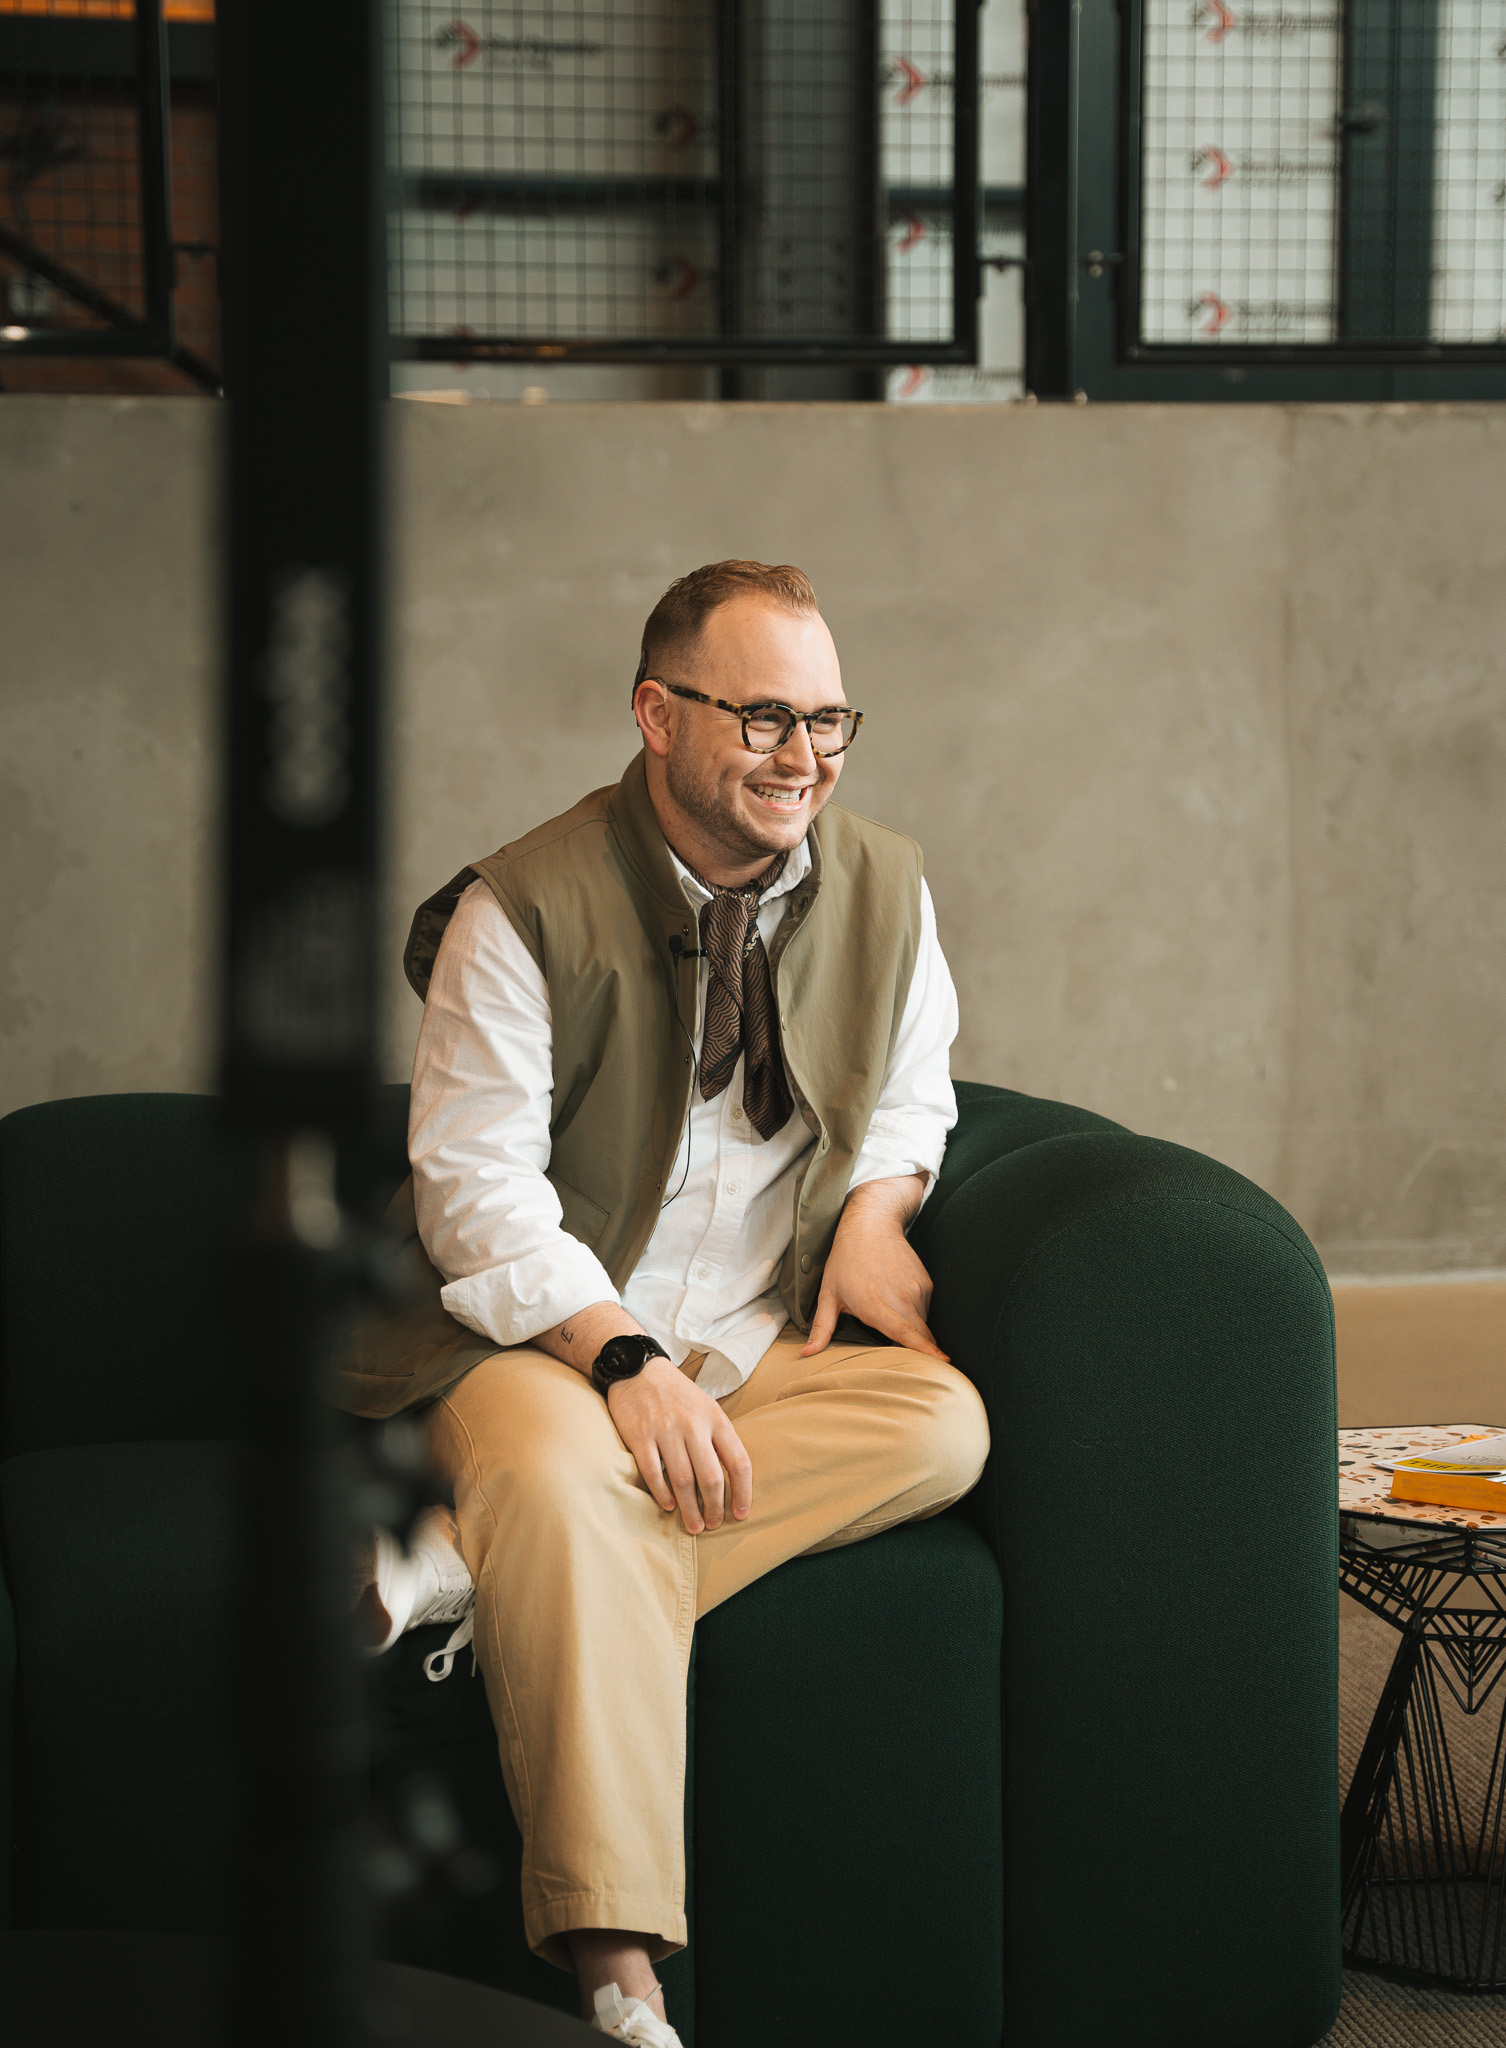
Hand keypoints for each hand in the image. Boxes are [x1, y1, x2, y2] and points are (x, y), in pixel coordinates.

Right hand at [607, 1359, 752, 1533]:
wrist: (638, 1368)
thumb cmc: (676, 1393)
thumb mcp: (706, 1406)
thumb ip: (719, 1437)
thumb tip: (732, 1477)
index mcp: (716, 1418)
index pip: (738, 1462)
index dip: (743, 1492)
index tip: (741, 1513)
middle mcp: (693, 1425)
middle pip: (711, 1478)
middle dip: (714, 1508)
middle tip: (712, 1525)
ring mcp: (666, 1431)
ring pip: (683, 1481)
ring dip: (690, 1509)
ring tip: (693, 1526)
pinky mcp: (640, 1436)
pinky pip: (654, 1473)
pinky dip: (662, 1494)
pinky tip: (668, 1505)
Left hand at [801, 1173, 946, 1359]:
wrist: (871, 1223)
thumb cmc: (845, 1259)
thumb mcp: (828, 1293)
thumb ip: (822, 1327)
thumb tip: (807, 1354)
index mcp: (875, 1304)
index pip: (906, 1333)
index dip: (925, 1350)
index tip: (943, 1361)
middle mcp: (900, 1298)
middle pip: (920, 1335)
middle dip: (919, 1350)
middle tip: (906, 1357)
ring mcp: (916, 1289)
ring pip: (922, 1322)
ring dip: (911, 1327)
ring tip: (887, 1309)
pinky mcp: (926, 1282)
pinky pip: (925, 1308)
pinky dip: (914, 1311)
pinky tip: (896, 1298)